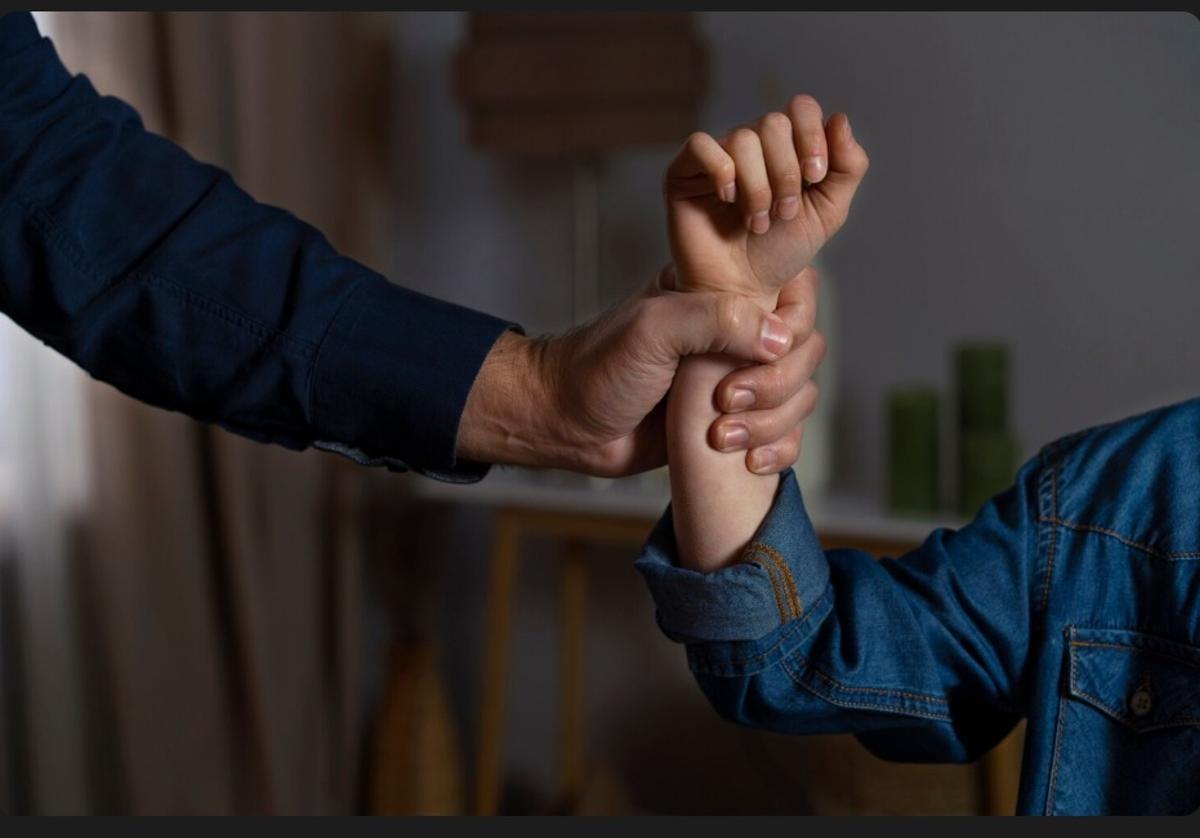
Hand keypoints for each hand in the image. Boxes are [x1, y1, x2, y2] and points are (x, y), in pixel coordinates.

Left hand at [454, 266, 819, 477]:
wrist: (567, 424)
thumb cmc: (598, 368)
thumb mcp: (653, 328)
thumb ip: (716, 320)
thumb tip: (780, 338)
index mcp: (721, 295)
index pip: (794, 294)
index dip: (791, 325)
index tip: (759, 352)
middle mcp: (736, 334)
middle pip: (805, 351)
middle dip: (777, 384)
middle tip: (726, 401)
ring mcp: (738, 380)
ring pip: (800, 396)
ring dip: (772, 422)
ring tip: (721, 437)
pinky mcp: (735, 424)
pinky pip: (785, 435)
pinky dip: (779, 450)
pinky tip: (749, 461)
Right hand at [664, 95, 868, 297]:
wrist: (743, 290)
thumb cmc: (780, 252)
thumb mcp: (828, 212)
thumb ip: (847, 167)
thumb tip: (840, 118)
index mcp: (787, 146)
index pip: (801, 109)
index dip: (812, 136)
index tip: (815, 177)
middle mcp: (752, 145)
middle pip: (773, 123)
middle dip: (786, 173)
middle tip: (783, 213)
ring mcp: (717, 156)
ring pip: (743, 139)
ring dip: (758, 187)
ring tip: (756, 222)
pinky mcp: (684, 171)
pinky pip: (701, 145)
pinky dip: (721, 172)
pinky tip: (727, 200)